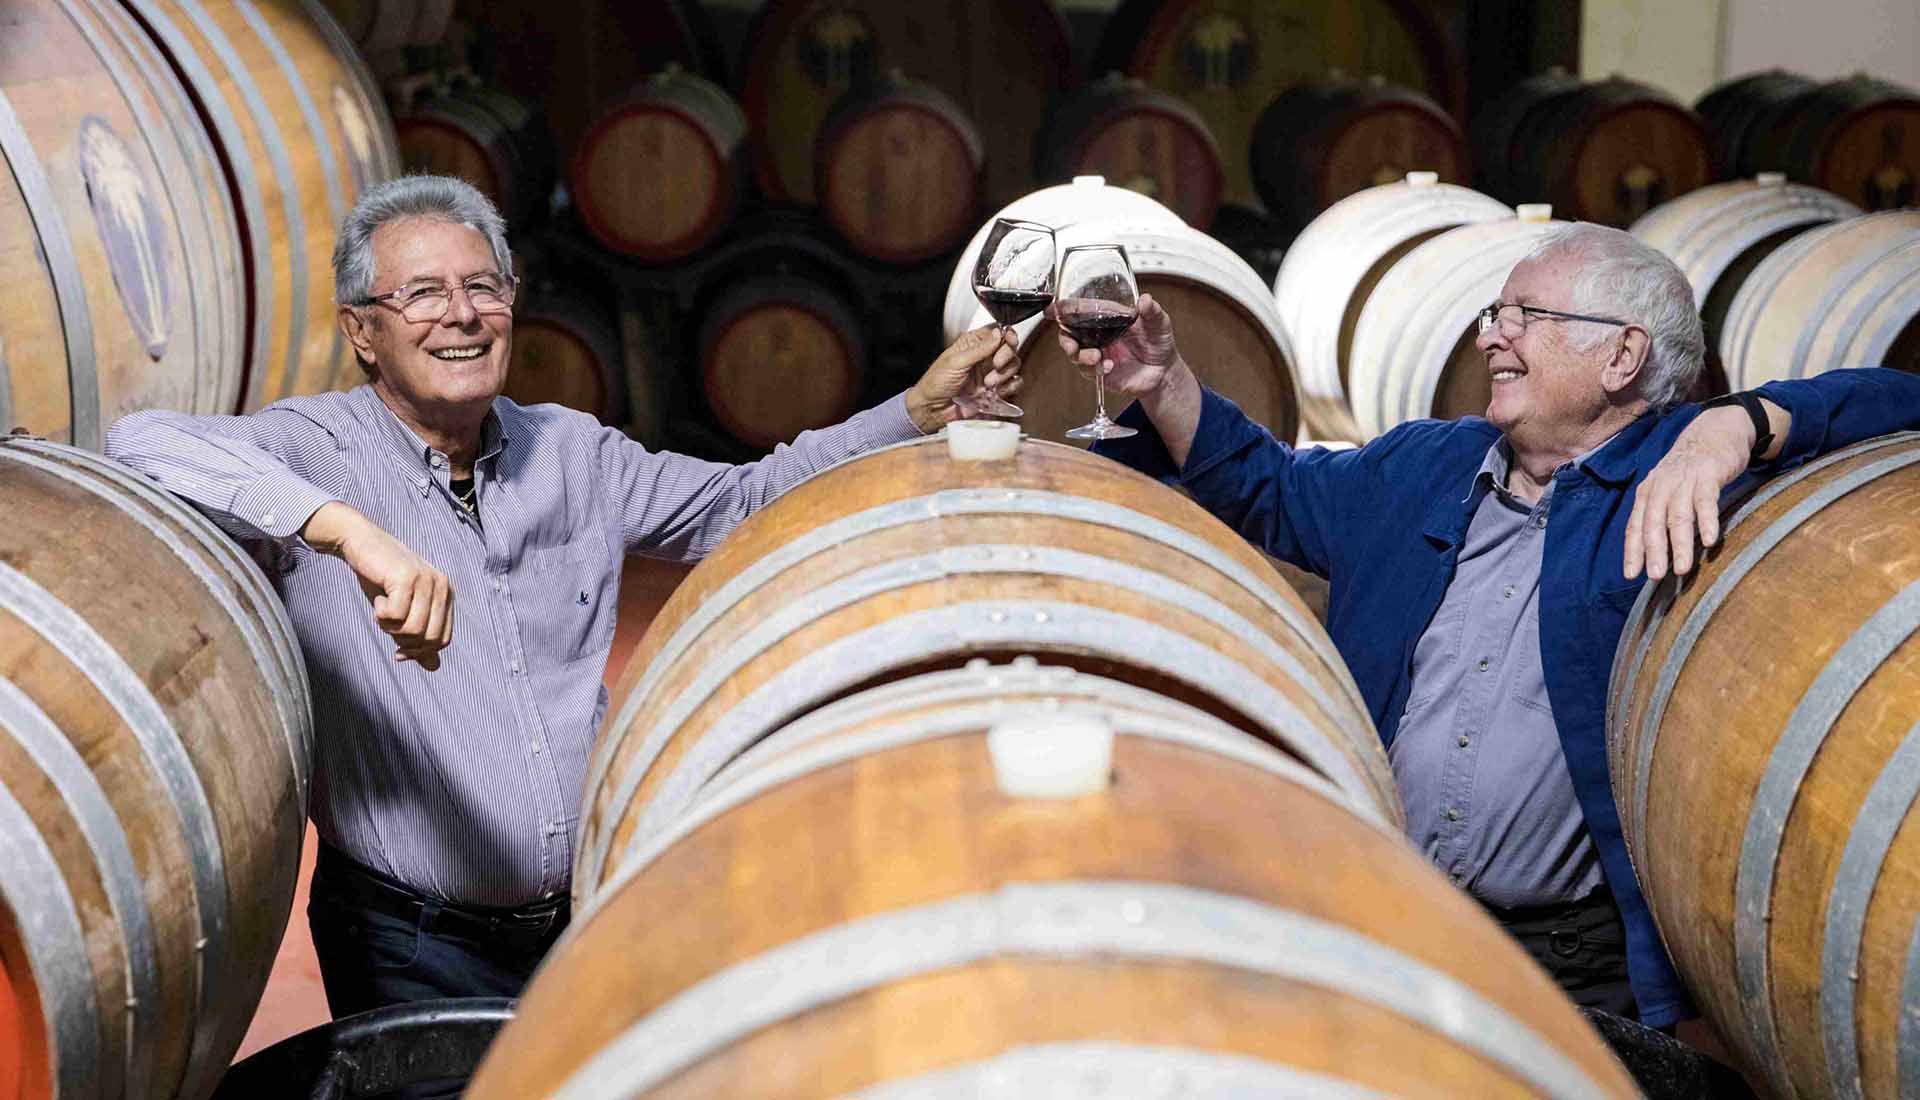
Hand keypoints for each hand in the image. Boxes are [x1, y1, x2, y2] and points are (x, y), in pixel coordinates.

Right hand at [302, 502, 454, 668]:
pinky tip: (379, 597)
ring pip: (412, 630)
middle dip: (403, 641)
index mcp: (446, 596)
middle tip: (388, 622)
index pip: (442, 640)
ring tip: (383, 607)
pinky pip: (395, 616)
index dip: (419, 651)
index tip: (399, 650)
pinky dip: (381, 613)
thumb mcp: (403, 611)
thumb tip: (433, 667)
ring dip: (389, 626)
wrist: (361, 545)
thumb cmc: (382, 579)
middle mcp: (442, 587)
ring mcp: (427, 581)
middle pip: (429, 639)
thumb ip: (419, 637)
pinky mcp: (407, 577)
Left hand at [905, 325, 1021, 432]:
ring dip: (1004, 374)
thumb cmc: (936, 383)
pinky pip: (1014, 384)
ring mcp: (990, 373)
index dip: (1007, 335)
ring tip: (988, 382)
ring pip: (1013, 365)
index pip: (997, 332)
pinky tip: (996, 391)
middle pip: (1009, 347)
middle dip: (1006, 356)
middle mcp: (984, 357)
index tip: (1009, 341)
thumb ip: (979, 348)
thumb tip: (998, 334)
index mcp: (972, 344)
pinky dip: (1010, 387)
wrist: (933, 409)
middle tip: (996, 364)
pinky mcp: (995, 390)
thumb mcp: (955, 362)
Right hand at [1053, 292, 1183, 396]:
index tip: (1052, 310)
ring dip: (1081, 356)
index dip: (1063, 309)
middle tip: (1071, 343)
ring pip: (1075, 354)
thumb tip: (1146, 300)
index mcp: (1107, 317)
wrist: (1164, 371)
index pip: (1080, 310)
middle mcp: (1098, 335)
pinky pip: (1089, 372)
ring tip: (1096, 357)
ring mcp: (1098, 354)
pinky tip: (1109, 366)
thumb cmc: (1158, 342)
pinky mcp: (1101, 372)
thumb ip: (1152, 311)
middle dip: (1065, 338)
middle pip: (1069, 334)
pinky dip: (1096, 369)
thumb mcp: (1159, 322)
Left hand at [1624, 405, 1755, 580]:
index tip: (1631, 575)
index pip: (1636, 525)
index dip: (1632, 550)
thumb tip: (1657, 551)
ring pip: (1678, 515)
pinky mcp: (1708, 474)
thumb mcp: (1668, 488)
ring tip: (1681, 568)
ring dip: (1679, 543)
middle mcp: (1661, 486)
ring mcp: (1684, 479)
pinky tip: (1709, 540)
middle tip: (1655, 577)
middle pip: (1653, 522)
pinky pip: (1706, 500)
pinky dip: (1706, 520)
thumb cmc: (1690, 468)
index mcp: (1648, 492)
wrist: (1716, 430)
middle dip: (1653, 551)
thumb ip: (1662, 514)